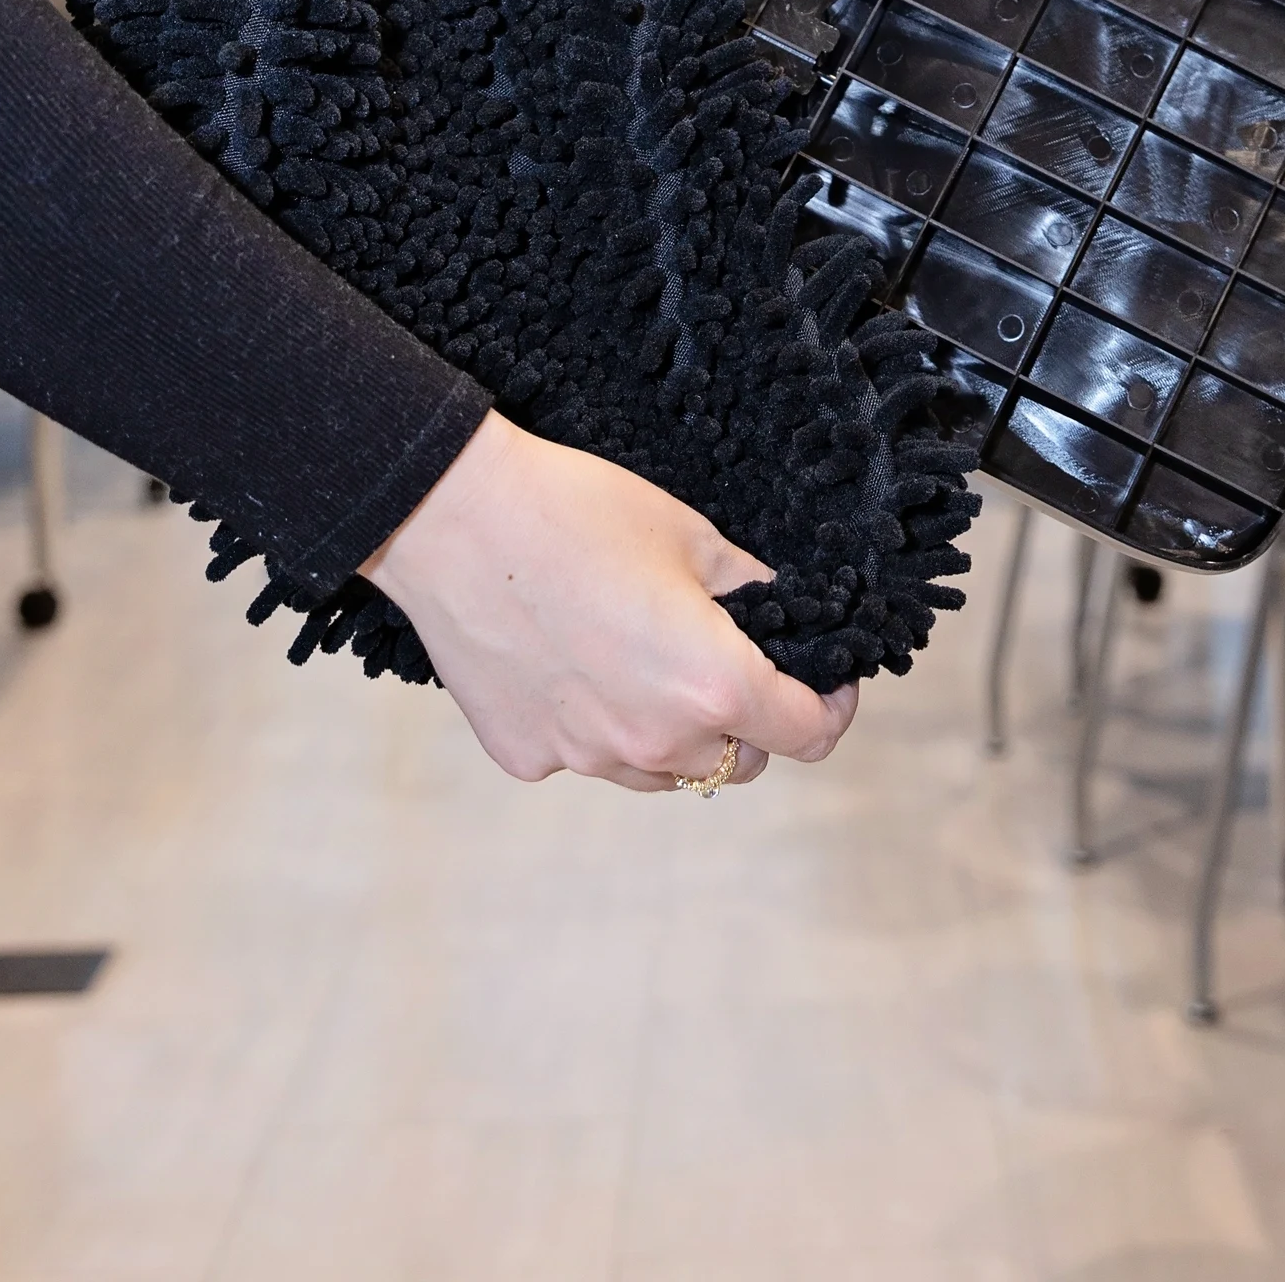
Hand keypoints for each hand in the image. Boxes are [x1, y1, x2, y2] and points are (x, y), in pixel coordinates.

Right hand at [360, 411, 859, 791]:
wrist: (453, 518)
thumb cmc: (577, 512)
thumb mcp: (692, 536)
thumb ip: (748, 588)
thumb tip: (776, 610)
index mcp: (714, 686)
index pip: (807, 737)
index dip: (831, 708)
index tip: (827, 682)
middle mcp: (655, 741)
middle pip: (736, 764)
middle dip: (750, 723)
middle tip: (728, 663)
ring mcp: (585, 758)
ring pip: (662, 771)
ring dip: (676, 736)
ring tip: (646, 665)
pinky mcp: (526, 756)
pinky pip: (586, 756)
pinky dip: (598, 726)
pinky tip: (574, 664)